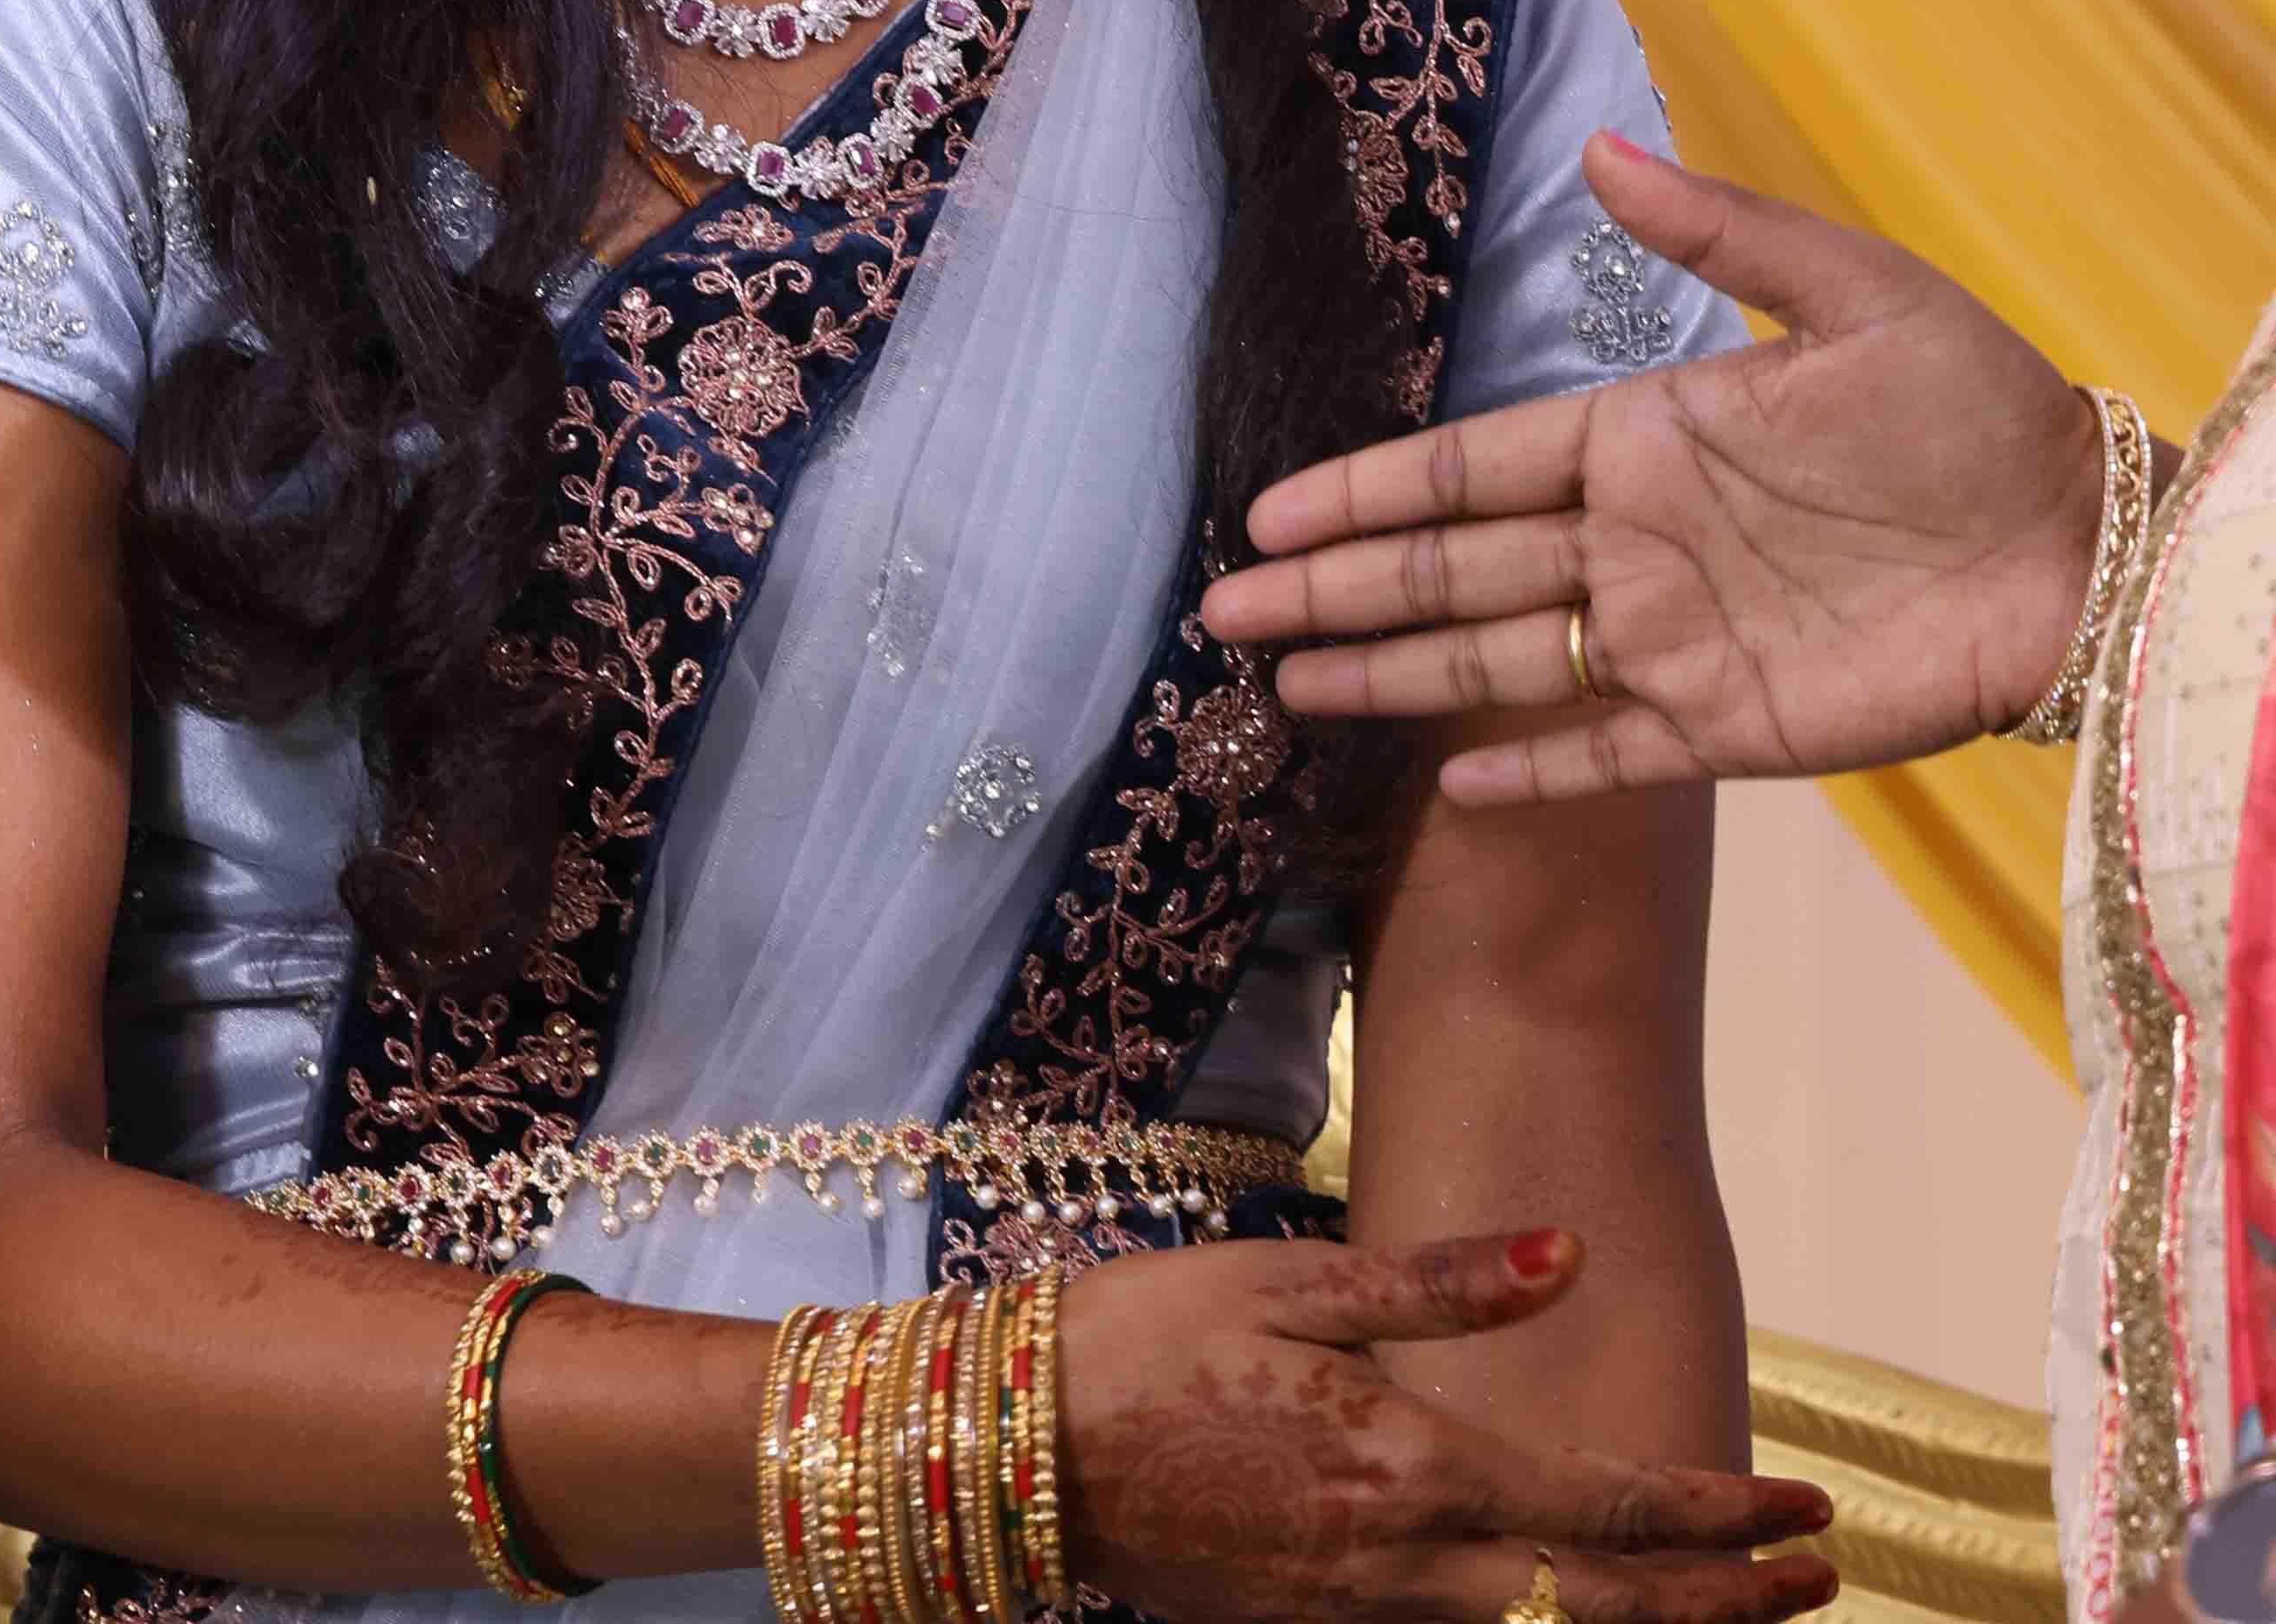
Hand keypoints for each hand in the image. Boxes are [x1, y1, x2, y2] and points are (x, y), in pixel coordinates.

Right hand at [1058, 1226, 1835, 1622]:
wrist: (1022, 1448)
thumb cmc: (1154, 1339)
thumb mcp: (1297, 1281)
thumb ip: (1444, 1284)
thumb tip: (1568, 1254)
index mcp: (1413, 1466)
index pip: (1606, 1512)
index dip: (1717, 1515)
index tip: (1802, 1505)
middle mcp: (1405, 1568)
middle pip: (1602, 1610)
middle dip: (1725, 1603)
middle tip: (1819, 1575)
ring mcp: (1361, 1621)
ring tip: (1739, 1616)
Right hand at [1201, 132, 2109, 804]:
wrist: (2087, 545)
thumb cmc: (1977, 405)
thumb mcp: (1854, 294)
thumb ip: (1723, 233)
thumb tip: (1597, 151)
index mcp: (1648, 437)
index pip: (1477, 466)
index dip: (1374, 487)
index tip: (1276, 505)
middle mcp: (1638, 542)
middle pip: (1458, 570)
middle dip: (1340, 588)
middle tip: (1225, 606)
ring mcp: (1678, 640)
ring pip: (1502, 664)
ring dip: (1395, 676)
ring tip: (1286, 688)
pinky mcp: (1736, 729)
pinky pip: (1611, 755)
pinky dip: (1533, 773)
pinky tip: (1449, 792)